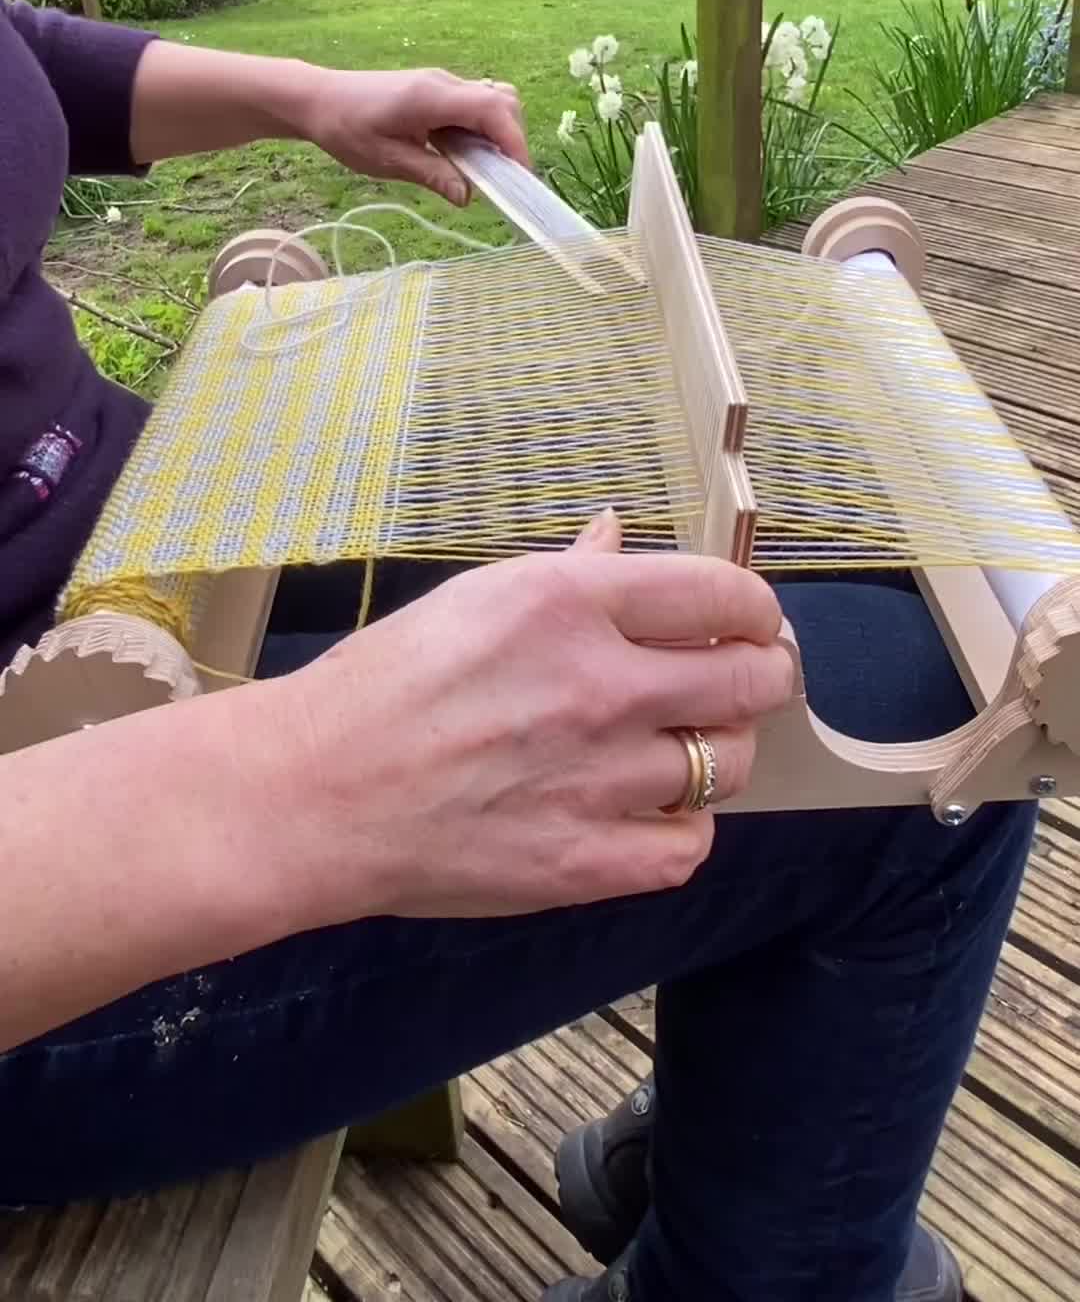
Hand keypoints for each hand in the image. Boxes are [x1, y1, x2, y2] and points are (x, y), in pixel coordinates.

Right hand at [275, 513, 793, 925]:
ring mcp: (597, 778)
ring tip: (688, 743)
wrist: (312, 793)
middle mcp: (598, 685)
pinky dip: (682, 828)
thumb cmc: (381, 686)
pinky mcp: (584, 860)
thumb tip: (617, 532)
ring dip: (719, 750)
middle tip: (752, 676)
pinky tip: (653, 810)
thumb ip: (568, 570)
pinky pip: (688, 846)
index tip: (751, 620)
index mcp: (568, 604)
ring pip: (728, 763)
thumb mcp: (475, 598)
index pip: (722, 594)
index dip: (755, 608)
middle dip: (765, 674)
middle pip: (749, 680)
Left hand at [297, 65, 527, 205]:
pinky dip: (480, 129)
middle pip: (502, 101)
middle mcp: (443, 83)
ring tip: (483, 169)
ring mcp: (441, 83)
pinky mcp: (436, 90)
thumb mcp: (386, 160)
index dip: (514, 142)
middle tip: (502, 178)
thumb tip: (467, 196)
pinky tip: (463, 155)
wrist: (318, 99)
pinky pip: (473, 104)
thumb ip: (431, 175)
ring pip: (491, 100)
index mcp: (432, 97)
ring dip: (497, 134)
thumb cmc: (346, 129)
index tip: (519, 176)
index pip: (492, 110)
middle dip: (512, 139)